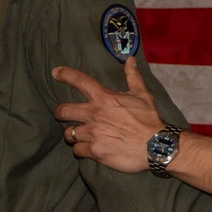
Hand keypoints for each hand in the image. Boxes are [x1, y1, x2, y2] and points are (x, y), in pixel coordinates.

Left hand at [53, 58, 162, 172]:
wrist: (156, 146)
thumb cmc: (150, 120)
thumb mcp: (143, 95)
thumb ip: (133, 77)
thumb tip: (130, 60)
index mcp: (105, 98)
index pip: (80, 81)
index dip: (65, 74)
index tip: (56, 72)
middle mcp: (95, 114)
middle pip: (63, 111)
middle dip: (60, 113)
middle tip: (63, 115)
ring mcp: (93, 134)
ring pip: (69, 133)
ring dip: (73, 134)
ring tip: (79, 135)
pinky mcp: (95, 151)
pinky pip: (78, 149)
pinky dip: (81, 149)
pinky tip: (88, 148)